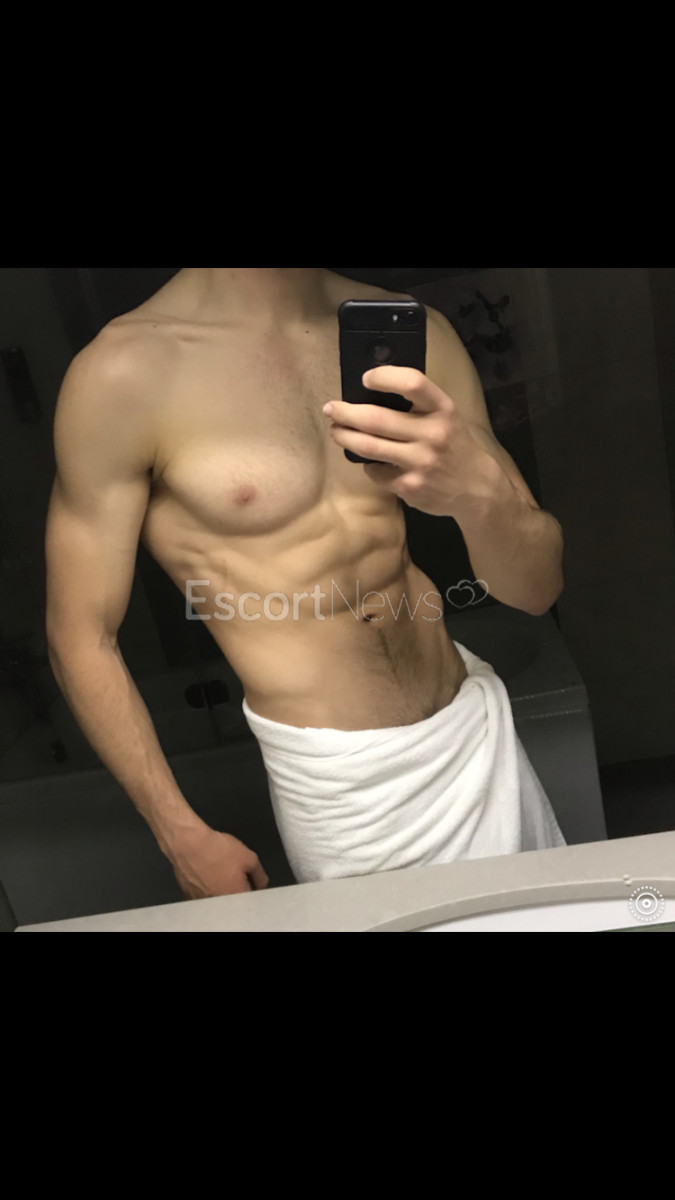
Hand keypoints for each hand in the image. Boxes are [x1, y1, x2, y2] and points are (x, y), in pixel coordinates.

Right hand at [169, 828, 269, 899]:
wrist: (188, 843)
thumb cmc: (221, 851)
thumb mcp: (250, 858)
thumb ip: (260, 875)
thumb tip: (262, 885)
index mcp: (236, 897)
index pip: (249, 899)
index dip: (251, 887)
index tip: (249, 877)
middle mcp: (218, 903)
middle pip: (232, 900)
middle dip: (235, 888)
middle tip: (233, 871)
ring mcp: (200, 900)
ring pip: (216, 897)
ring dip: (219, 887)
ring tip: (218, 869)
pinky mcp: (187, 894)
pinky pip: (202, 893)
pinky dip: (206, 885)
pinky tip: (205, 871)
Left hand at [323, 366, 495, 517]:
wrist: (477, 488)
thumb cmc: (454, 445)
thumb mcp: (447, 416)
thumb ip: (419, 404)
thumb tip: (371, 392)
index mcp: (443, 409)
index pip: (413, 383)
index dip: (385, 377)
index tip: (366, 379)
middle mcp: (433, 434)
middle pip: (377, 419)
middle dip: (346, 413)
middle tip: (331, 410)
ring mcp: (421, 462)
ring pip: (369, 447)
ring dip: (345, 437)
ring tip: (336, 432)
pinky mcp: (411, 487)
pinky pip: (377, 472)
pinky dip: (369, 466)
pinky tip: (372, 463)